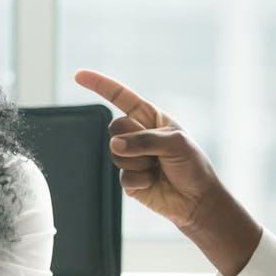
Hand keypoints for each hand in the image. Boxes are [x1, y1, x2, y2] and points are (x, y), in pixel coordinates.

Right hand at [73, 69, 260, 275]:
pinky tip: (154, 183)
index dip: (100, 85)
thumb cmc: (192, 165)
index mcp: (150, 118)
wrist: (197, 200)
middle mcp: (138, 135)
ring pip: (116, 154)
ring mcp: (131, 157)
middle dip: (132, 140)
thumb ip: (143, 140)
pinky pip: (122, 176)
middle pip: (115, 128)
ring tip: (157, 168)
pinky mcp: (128, 178)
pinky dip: (140, 181)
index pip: (121, 97)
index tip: (79, 75)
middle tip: (155, 152)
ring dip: (139, 163)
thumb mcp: (175, 143)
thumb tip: (114, 145)